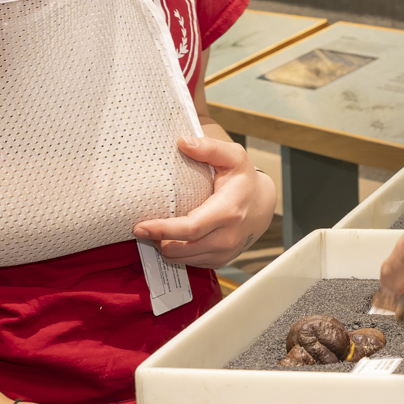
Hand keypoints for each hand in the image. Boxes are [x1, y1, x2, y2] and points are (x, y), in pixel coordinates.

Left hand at [135, 127, 276, 268]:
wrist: (263, 205)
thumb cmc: (244, 179)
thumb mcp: (233, 157)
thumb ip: (209, 148)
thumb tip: (183, 142)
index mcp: (227, 212)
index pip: (190, 228)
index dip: (162, 229)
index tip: (140, 226)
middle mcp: (226, 237)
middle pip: (181, 248)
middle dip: (156, 240)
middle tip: (141, 227)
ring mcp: (224, 252)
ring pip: (182, 258)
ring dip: (164, 247)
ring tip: (155, 231)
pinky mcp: (219, 260)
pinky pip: (190, 261)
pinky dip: (177, 252)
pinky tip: (172, 237)